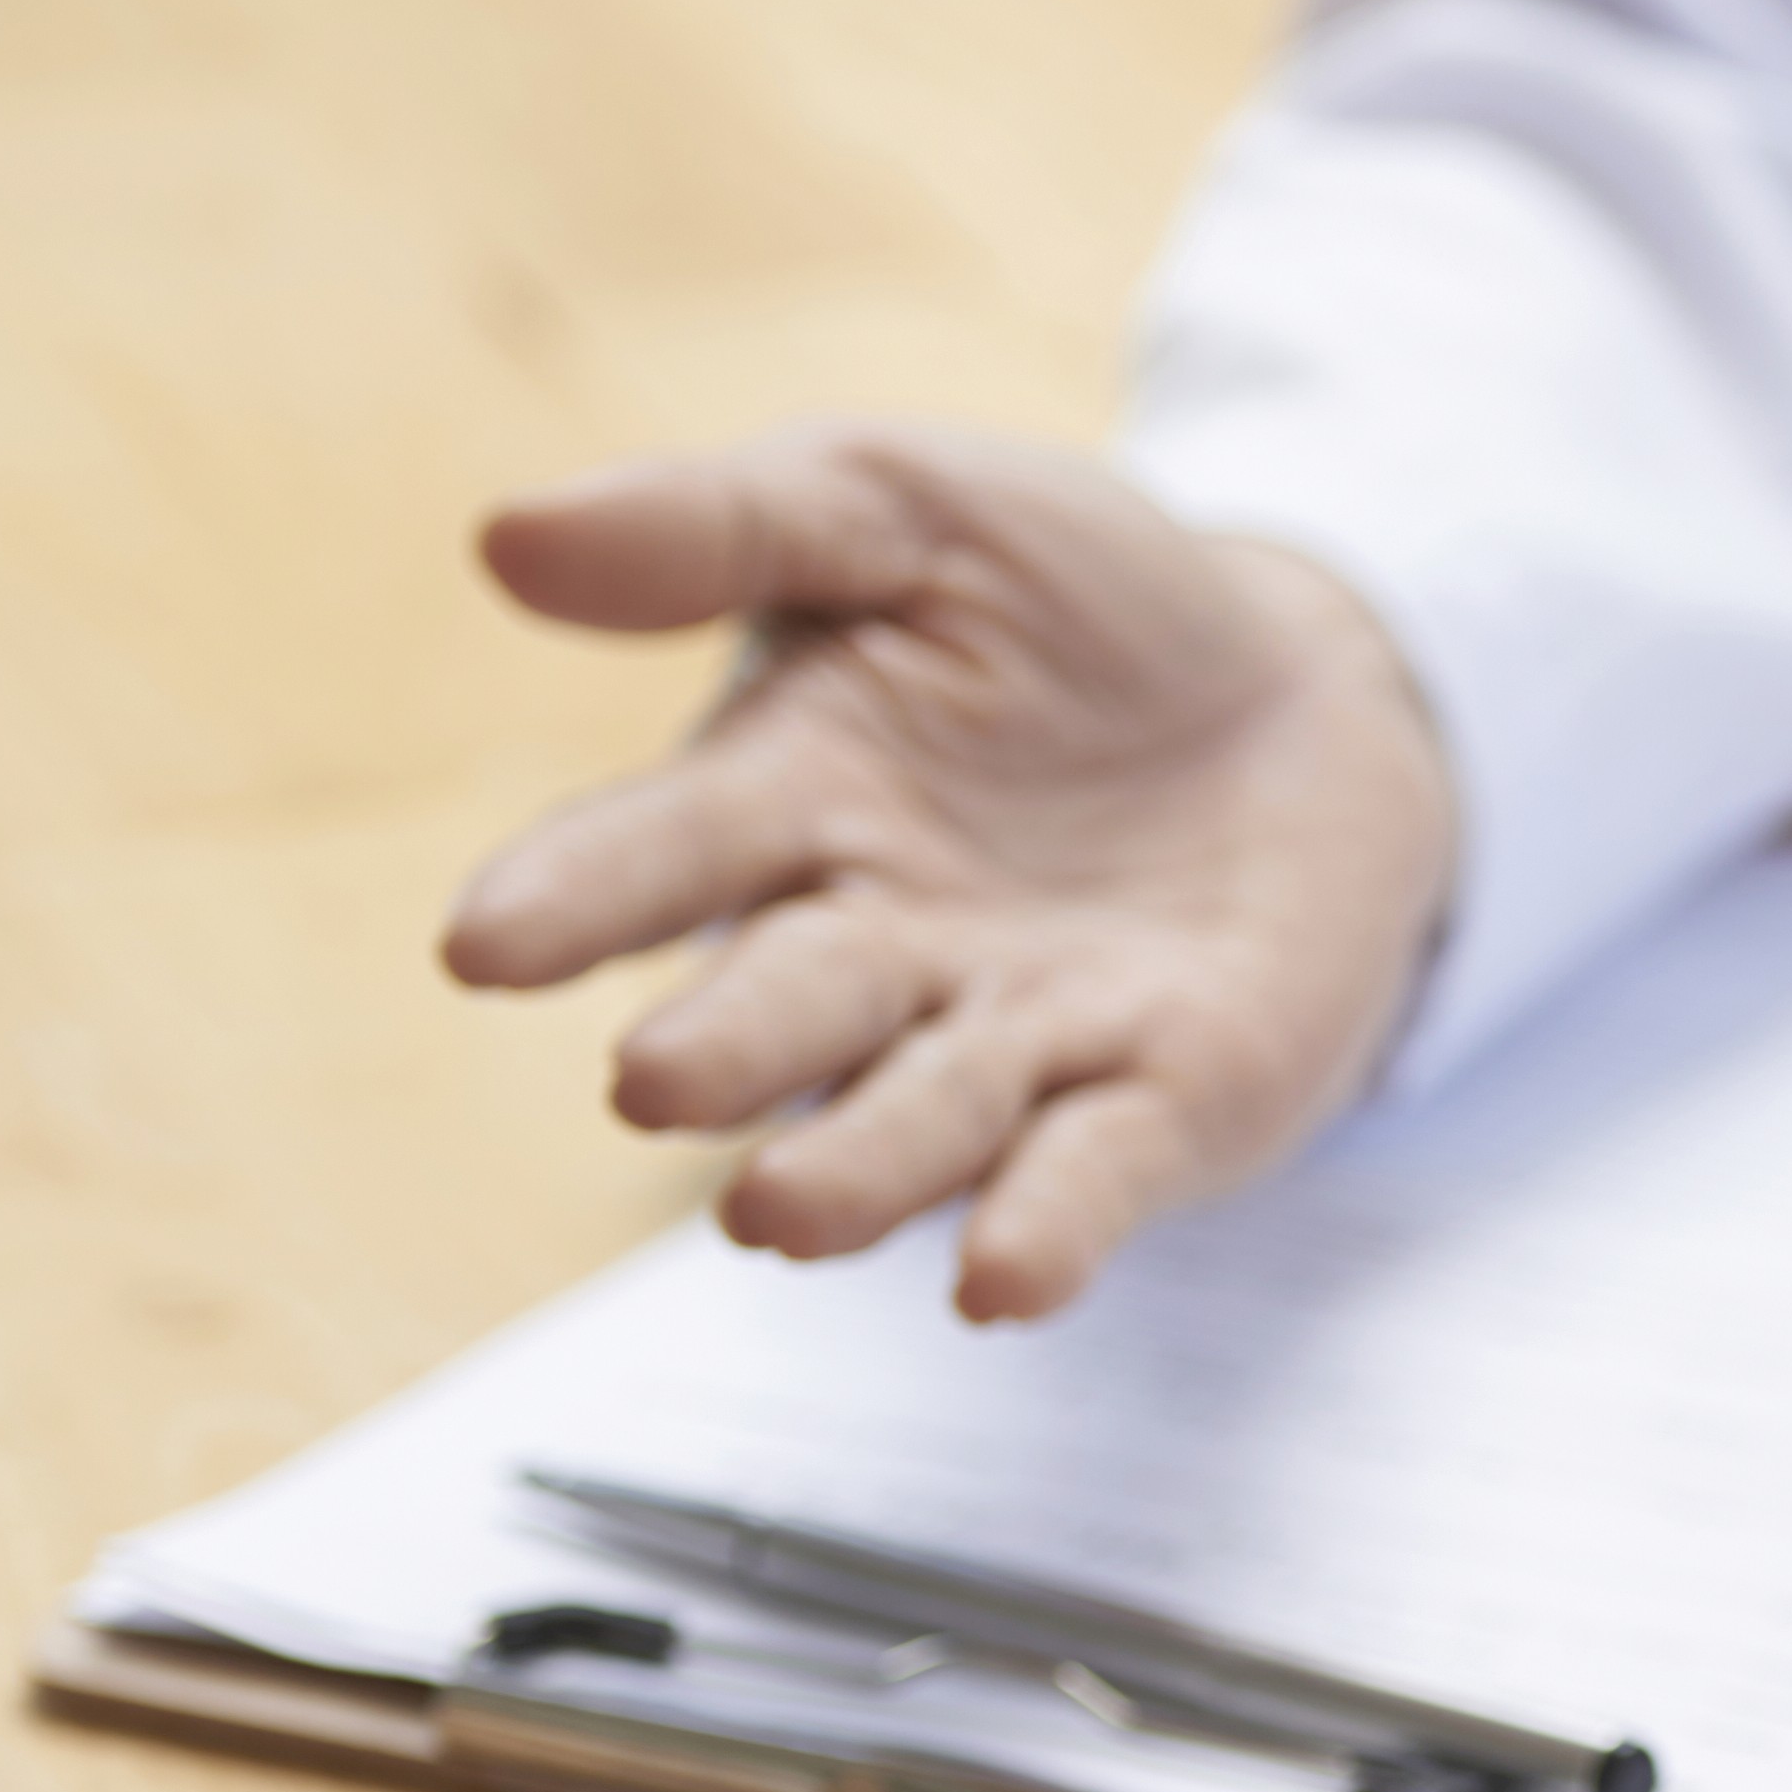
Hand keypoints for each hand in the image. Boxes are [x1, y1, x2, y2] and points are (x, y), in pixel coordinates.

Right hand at [440, 420, 1461, 1321]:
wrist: (1309, 684)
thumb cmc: (1069, 602)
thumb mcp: (907, 510)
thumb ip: (724, 525)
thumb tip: (508, 534)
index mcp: (787, 796)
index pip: (659, 850)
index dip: (575, 897)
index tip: (483, 945)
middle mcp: (877, 946)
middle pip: (787, 1005)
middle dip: (727, 1046)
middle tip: (655, 1081)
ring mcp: (1017, 1039)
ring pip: (922, 1118)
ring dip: (855, 1168)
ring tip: (780, 1215)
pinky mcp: (1161, 1102)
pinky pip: (1093, 1175)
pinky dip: (1047, 1226)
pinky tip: (1000, 1280)